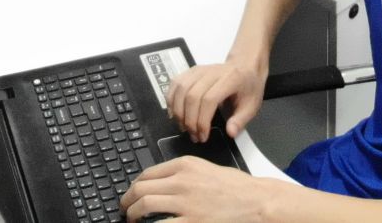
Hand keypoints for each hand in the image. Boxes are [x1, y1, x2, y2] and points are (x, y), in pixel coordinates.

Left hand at [123, 156, 287, 222]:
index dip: (134, 186)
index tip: (131, 194)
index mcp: (185, 165)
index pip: (148, 173)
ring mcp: (185, 202)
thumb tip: (163, 184)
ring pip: (145, 205)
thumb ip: (185, 173)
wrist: (257, 201)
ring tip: (132, 220)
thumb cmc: (238, 188)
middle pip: (141, 188)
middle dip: (128, 200)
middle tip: (125, 209)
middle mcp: (182, 181)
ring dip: (133, 214)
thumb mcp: (208, 169)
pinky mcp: (191, 222)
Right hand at [166, 58, 264, 143]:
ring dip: (179, 112)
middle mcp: (212, 72)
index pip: (209, 99)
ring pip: (181, 89)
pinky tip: (175, 114)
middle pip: (192, 96)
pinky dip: (171, 100)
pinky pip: (175, 83)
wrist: (244, 66)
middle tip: (194, 136)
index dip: (203, 120)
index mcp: (230, 79)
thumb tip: (230, 133)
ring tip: (184, 128)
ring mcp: (199, 69)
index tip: (204, 136)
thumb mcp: (252, 105)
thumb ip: (240, 120)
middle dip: (190, 121)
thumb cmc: (248, 86)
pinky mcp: (190, 70)